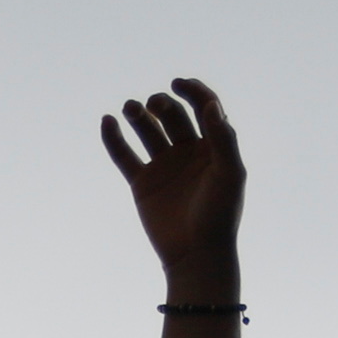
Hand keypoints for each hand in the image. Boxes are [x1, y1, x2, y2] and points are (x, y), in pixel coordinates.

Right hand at [100, 79, 245, 287]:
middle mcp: (187, 151)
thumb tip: (211, 105)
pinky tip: (107, 122)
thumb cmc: (219, 215)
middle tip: (155, 106)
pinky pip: (124, 154)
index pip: (203, 107)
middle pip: (172, 115)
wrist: (195, 255)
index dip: (192, 90)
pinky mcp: (142, 182)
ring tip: (130, 108)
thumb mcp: (229, 175)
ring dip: (137, 114)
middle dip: (162, 104)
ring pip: (147, 129)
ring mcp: (163, 166)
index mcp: (212, 146)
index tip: (179, 82)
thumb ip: (223, 139)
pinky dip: (113, 138)